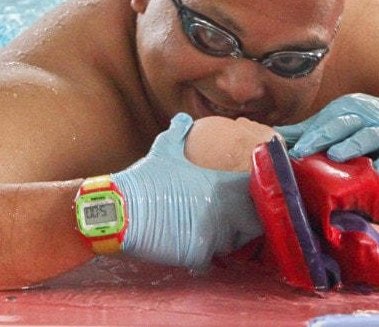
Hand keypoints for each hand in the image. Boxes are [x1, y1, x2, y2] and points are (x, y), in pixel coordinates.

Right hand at [111, 113, 262, 269]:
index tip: (250, 193)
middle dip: (249, 222)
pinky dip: (205, 256)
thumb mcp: (162, 150)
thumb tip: (183, 118)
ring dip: (228, 240)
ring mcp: (211, 236)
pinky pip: (211, 260)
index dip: (257, 193)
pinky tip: (193, 247)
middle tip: (237, 218)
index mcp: (219, 186)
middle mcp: (221, 212)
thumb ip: (177, 133)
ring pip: (234, 244)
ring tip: (213, 232)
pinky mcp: (197, 255)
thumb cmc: (144, 179)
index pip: (255, 192)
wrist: (120, 210)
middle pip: (254, 222)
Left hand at [274, 93, 378, 176]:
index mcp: (346, 110)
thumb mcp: (338, 121)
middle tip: (305, 149)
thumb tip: (276, 135)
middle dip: (324, 136)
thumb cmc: (364, 123)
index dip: (308, 136)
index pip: (325, 123)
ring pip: (369, 136)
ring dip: (352, 145)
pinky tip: (378, 171)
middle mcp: (365, 117)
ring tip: (336, 156)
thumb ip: (309, 130)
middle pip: (343, 125)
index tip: (292, 150)